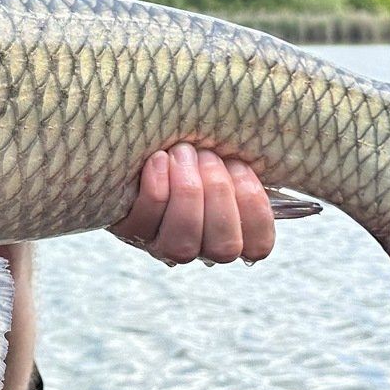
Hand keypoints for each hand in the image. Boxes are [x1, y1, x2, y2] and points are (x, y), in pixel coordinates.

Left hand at [110, 144, 274, 266]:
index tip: (240, 166)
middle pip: (223, 247)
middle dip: (219, 193)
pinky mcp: (130, 231)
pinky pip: (145, 222)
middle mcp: (200, 248)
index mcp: (231, 230)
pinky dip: (156, 188)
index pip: (259, 245)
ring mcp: (162, 245)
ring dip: (188, 192)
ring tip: (183, 153)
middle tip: (207, 154)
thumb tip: (256, 150)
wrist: (142, 142)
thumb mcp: (223, 154)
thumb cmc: (193, 149)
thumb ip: (242, 161)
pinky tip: (159, 159)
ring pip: (184, 244)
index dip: (255, 207)